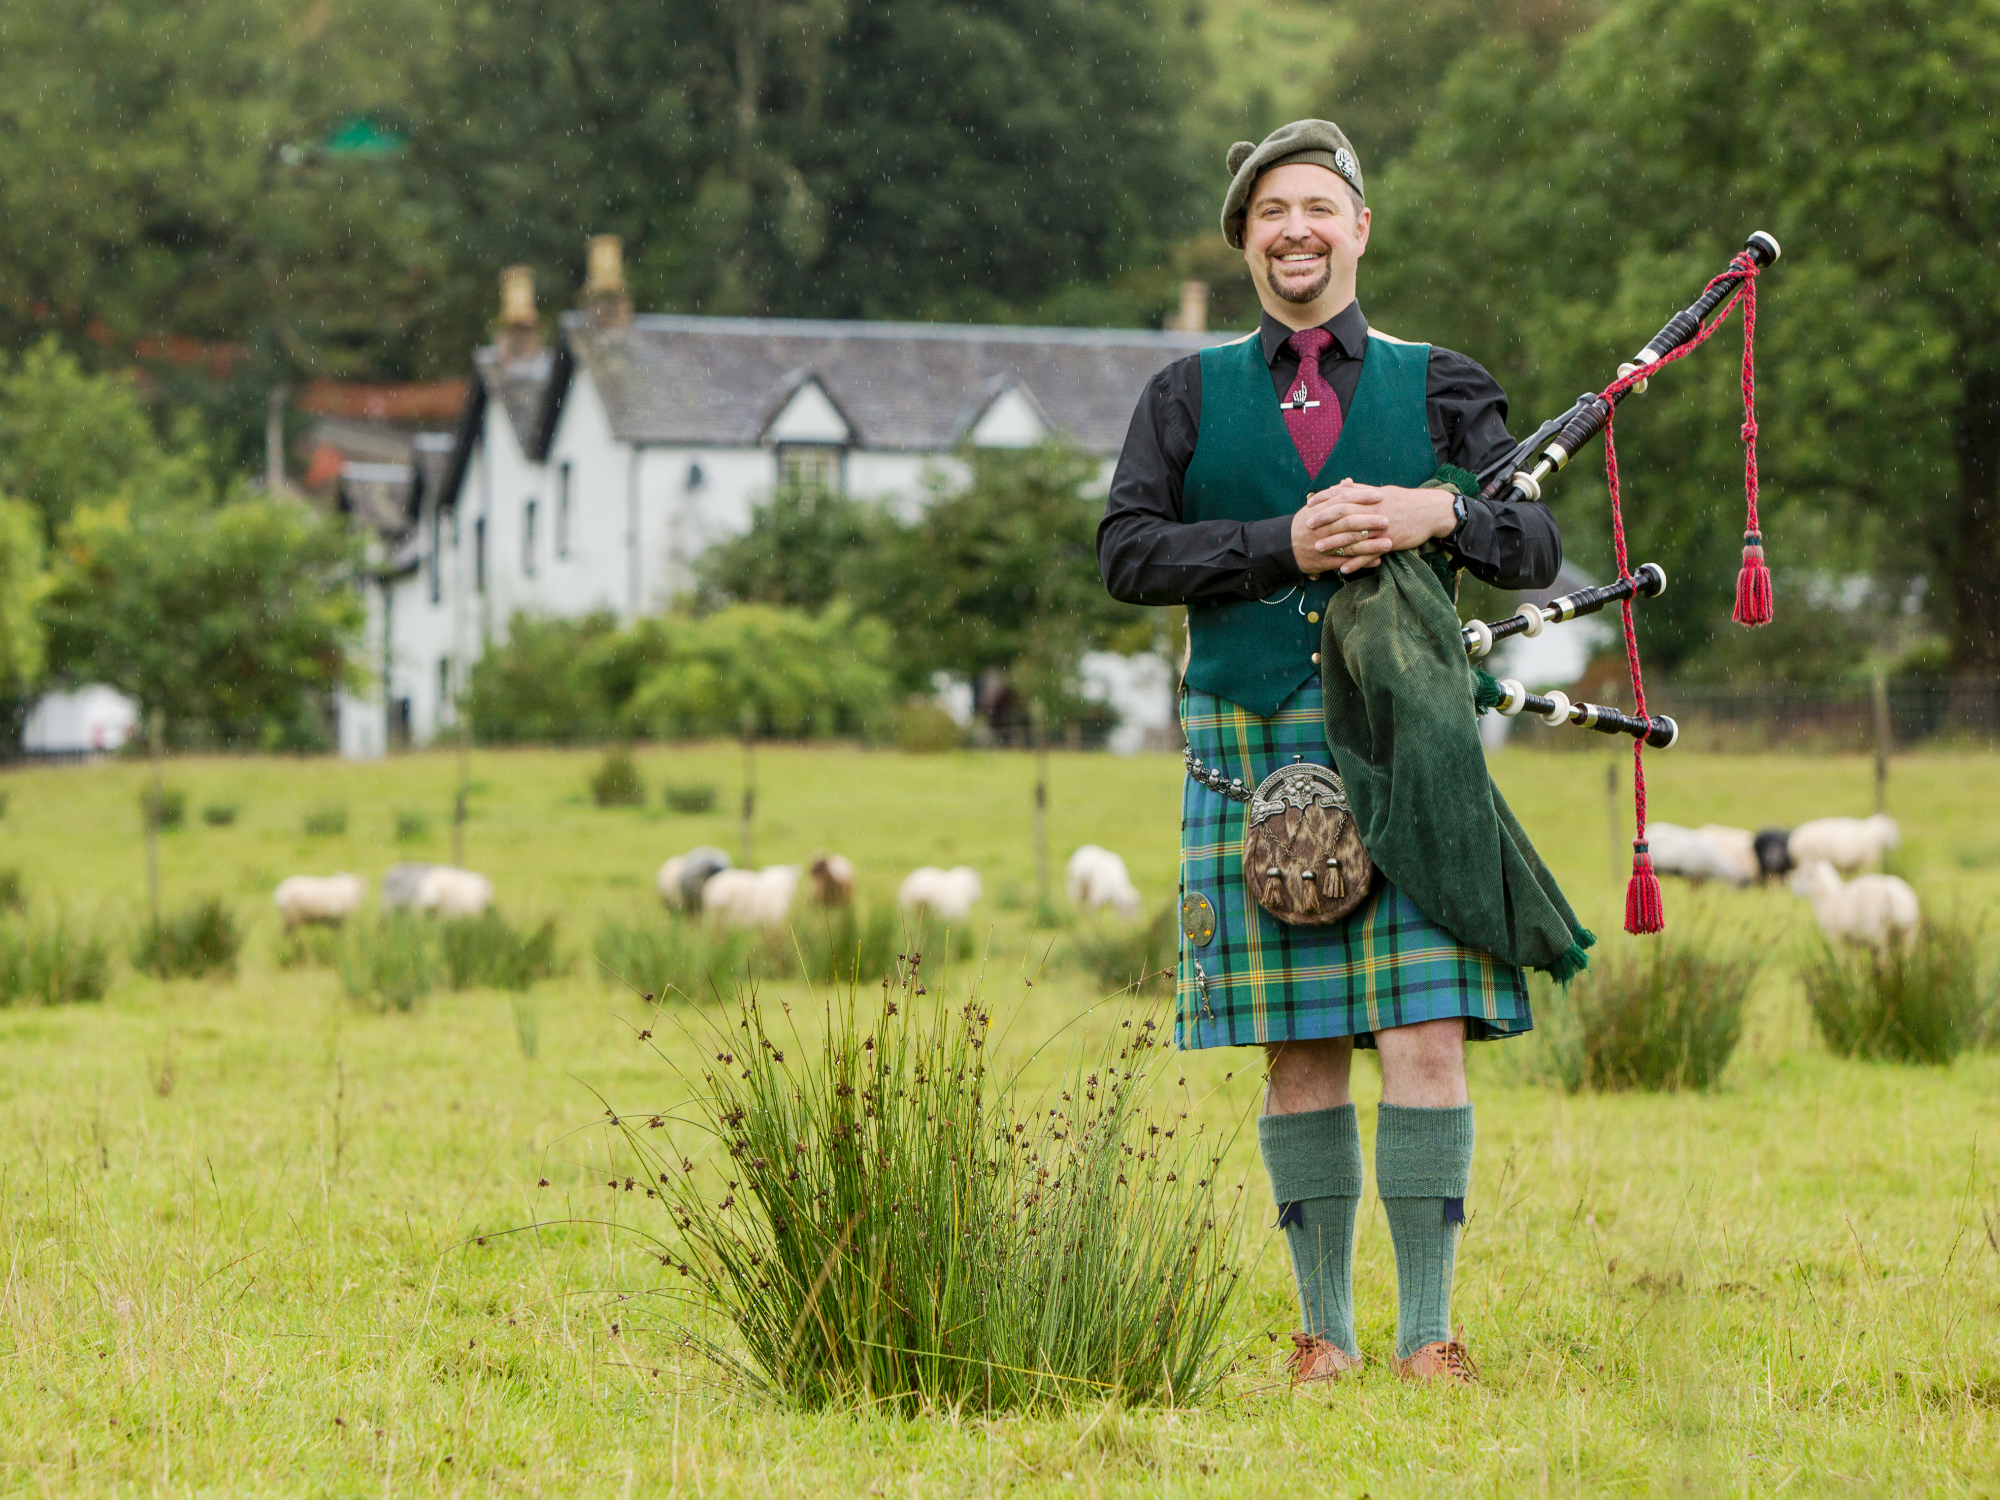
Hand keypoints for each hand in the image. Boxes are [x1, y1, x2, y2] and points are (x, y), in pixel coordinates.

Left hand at [1291, 480, 1457, 575]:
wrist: (1432, 511)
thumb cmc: (1406, 501)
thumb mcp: (1384, 492)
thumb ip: (1362, 490)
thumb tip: (1344, 484)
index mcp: (1371, 498)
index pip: (1343, 496)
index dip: (1324, 499)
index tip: (1309, 504)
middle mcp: (1374, 511)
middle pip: (1344, 514)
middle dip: (1324, 519)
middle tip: (1308, 526)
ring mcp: (1382, 528)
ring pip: (1354, 536)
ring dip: (1335, 543)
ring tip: (1318, 549)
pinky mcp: (1390, 542)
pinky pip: (1370, 554)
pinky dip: (1356, 563)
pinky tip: (1343, 569)